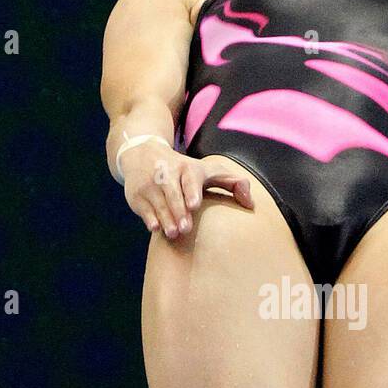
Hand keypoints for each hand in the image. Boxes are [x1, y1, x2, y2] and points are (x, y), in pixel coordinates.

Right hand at [118, 141, 253, 237]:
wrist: (142, 154)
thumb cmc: (184, 170)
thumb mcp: (207, 170)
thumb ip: (232, 183)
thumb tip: (251, 204)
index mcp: (187, 167)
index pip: (189, 179)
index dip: (191, 191)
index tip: (194, 205)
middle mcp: (166, 173)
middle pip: (173, 193)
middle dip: (178, 211)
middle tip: (185, 229)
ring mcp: (149, 184)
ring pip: (158, 203)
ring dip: (165, 218)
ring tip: (172, 233)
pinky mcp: (136, 195)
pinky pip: (143, 208)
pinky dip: (149, 217)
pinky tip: (155, 227)